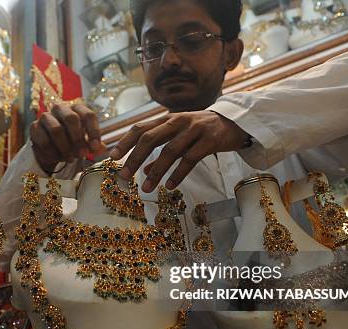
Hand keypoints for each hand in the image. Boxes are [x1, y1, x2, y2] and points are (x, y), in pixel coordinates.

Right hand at [30, 103, 105, 174]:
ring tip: (71, 159)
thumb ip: (94, 145)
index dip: (94, 131)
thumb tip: (102, 149)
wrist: (51, 148)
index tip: (96, 147)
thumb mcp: (85, 143)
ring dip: (65, 147)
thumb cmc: (72, 142)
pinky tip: (59, 158)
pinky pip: (44, 140)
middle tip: (82, 155)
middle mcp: (61, 108)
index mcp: (77, 109)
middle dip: (78, 139)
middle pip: (71, 118)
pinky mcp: (34, 127)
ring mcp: (45, 116)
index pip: (88, 115)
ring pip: (56, 129)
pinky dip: (54, 152)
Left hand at [108, 110, 248, 191]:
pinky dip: (178, 174)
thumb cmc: (203, 131)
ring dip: (156, 171)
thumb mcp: (180, 137)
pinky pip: (190, 159)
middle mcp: (178, 121)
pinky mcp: (210, 140)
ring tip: (146, 189)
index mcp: (167, 119)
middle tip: (123, 176)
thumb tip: (142, 170)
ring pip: (170, 151)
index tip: (111, 157)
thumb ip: (161, 152)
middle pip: (150, 138)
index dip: (125, 142)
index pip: (140, 128)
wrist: (236, 123)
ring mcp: (195, 129)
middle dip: (134, 158)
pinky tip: (169, 186)